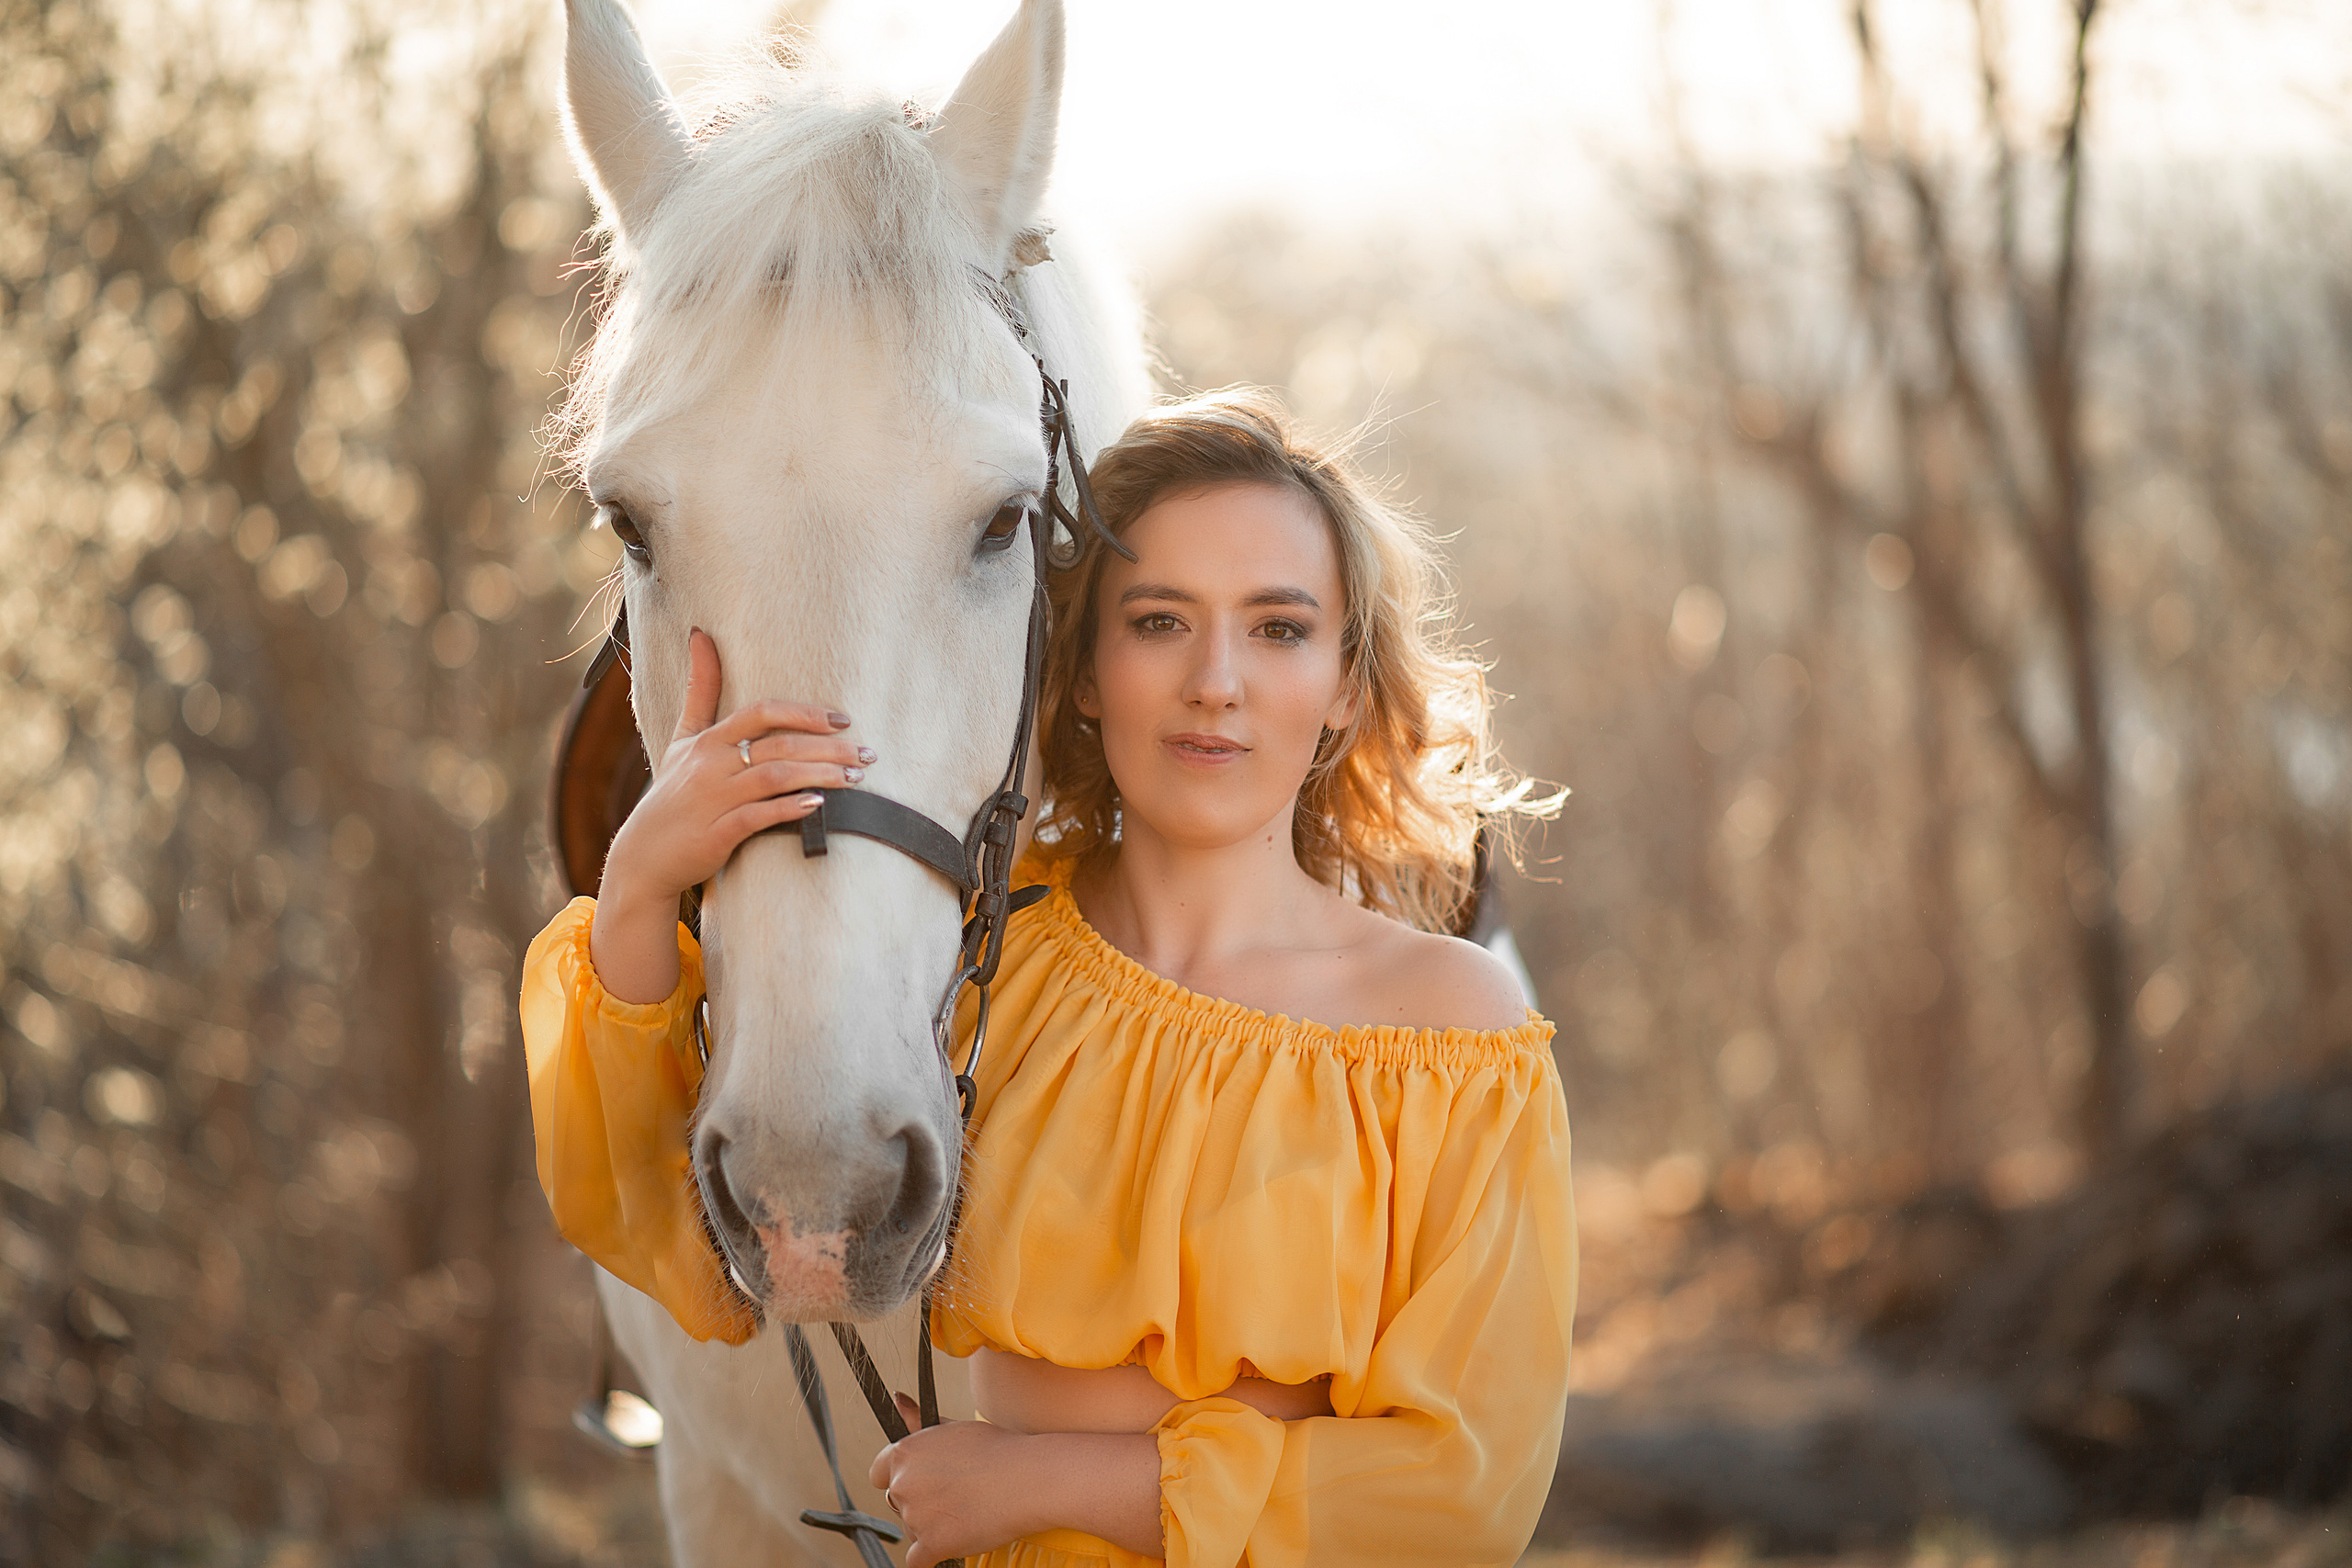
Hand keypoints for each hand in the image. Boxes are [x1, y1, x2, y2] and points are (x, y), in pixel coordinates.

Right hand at [589, 627, 869, 1002]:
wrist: (645, 854)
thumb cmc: (673, 791)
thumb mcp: (683, 738)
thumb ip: (701, 690)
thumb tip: (701, 634)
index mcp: (709, 740)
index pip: (762, 713)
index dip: (805, 713)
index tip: (843, 720)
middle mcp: (712, 765)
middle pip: (780, 746)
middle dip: (830, 748)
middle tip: (868, 754)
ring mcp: (714, 799)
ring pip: (776, 778)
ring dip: (822, 776)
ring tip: (857, 779)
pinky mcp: (718, 833)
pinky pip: (760, 817)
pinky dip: (792, 809)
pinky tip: (820, 806)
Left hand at [869, 1393, 1163, 1564]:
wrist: (1028, 1478)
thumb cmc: (995, 1450)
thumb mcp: (951, 1428)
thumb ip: (916, 1419)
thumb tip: (898, 1400)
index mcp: (904, 1453)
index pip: (879, 1473)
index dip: (901, 1477)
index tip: (922, 1481)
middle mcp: (903, 1484)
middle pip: (897, 1502)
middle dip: (920, 1502)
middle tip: (954, 1494)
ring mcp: (916, 1517)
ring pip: (911, 1530)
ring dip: (931, 1527)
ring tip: (965, 1510)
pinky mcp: (931, 1545)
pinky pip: (917, 1560)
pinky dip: (933, 1554)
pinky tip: (956, 1538)